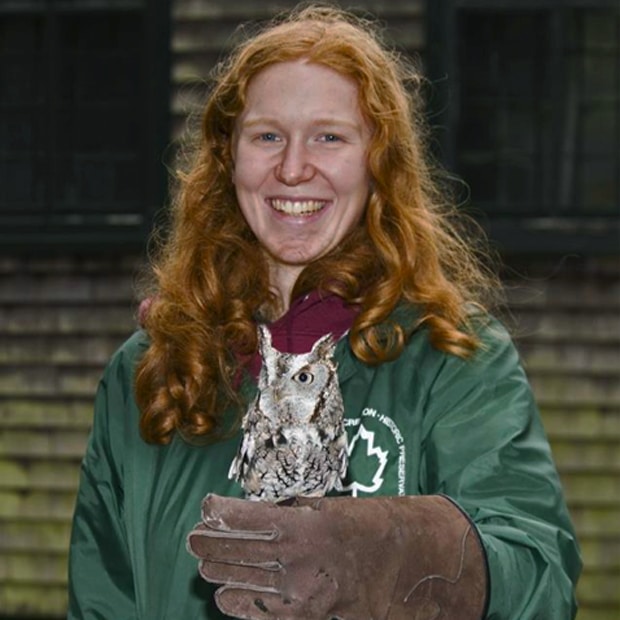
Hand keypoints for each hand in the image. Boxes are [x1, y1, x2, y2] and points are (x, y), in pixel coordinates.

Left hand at [187, 494, 486, 619]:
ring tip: (205, 561)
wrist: (419, 568)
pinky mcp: (310, 619)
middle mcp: (299, 564)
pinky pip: (263, 615)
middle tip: (194, 536)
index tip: (207, 506)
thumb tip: (257, 511)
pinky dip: (239, 604)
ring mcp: (302, 597)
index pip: (246, 518)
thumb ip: (294, 511)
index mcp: (306, 526)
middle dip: (210, 543)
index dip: (220, 512)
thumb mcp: (335, 508)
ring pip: (243, 585)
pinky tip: (225, 596)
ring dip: (220, 571)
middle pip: (237, 553)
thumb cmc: (380, 527)